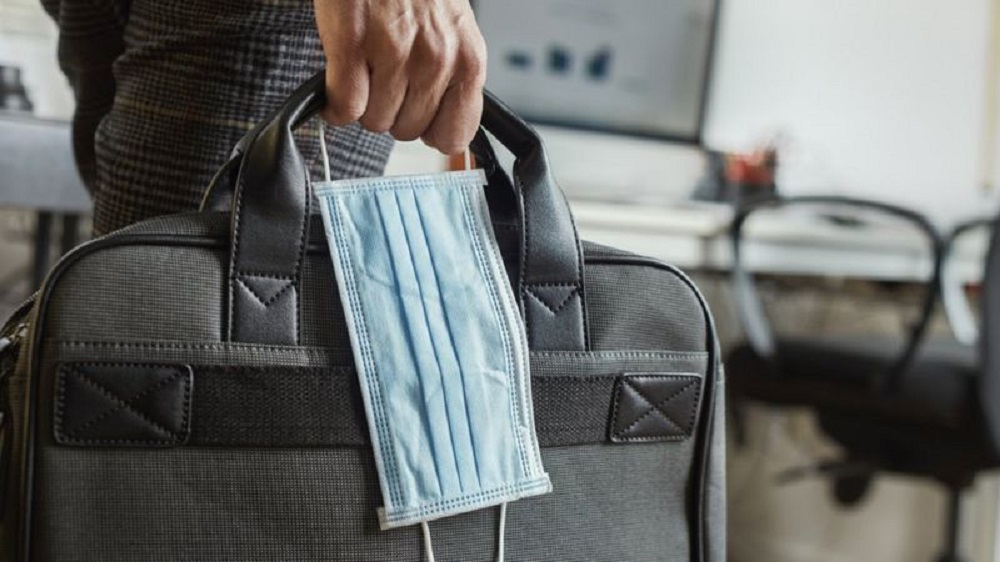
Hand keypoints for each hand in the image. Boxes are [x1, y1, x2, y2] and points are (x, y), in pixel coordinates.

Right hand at [315, 0, 487, 154]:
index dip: (430, 131)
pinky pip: (344, 105)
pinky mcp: (354, 44)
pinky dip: (334, 102)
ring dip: (363, 102)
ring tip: (365, 67)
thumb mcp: (454, 33)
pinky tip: (338, 79)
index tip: (418, 117)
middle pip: (407, 131)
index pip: (454, 135)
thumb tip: (447, 140)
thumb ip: (454, 81)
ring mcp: (395, 54)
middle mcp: (436, 61)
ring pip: (374, 120)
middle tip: (385, 77)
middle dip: (392, 110)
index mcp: (468, 61)